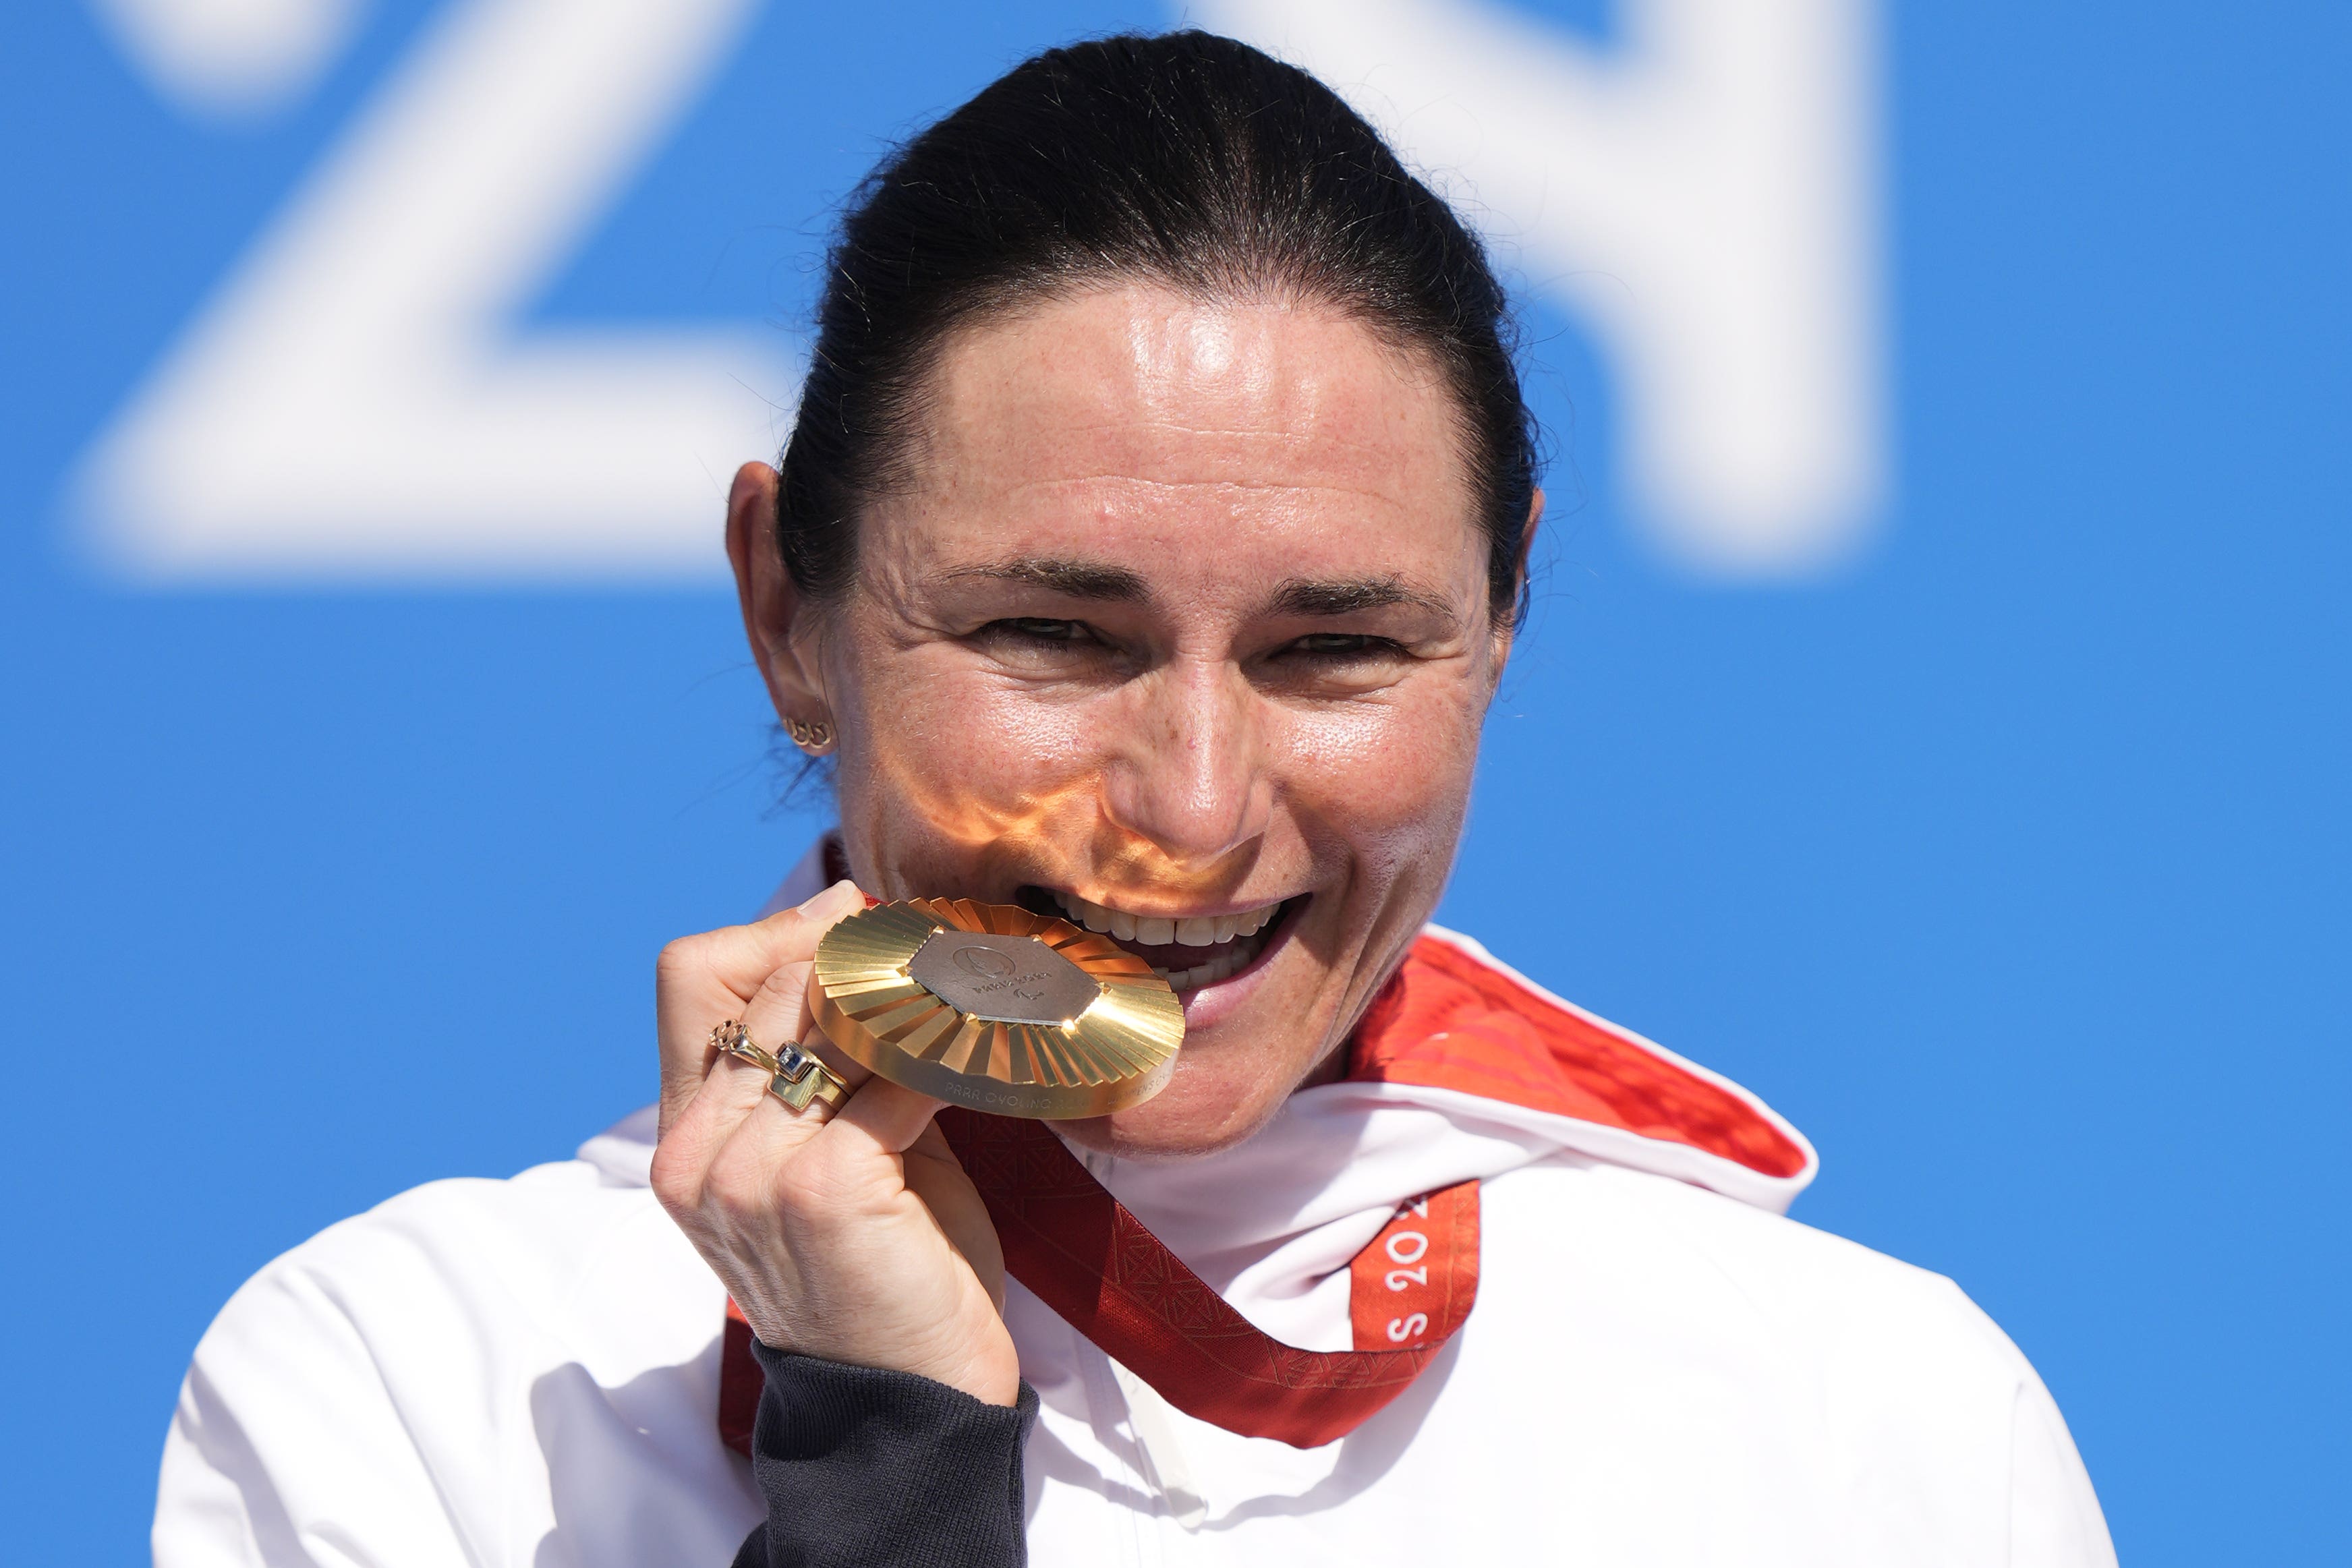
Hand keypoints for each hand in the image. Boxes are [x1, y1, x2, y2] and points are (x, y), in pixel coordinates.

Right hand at [649, 881, 1018, 1405]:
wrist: (910, 1397)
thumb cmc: (885, 1264)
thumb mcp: (829, 1146)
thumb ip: (826, 1052)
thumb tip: (846, 915)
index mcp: (685, 1137)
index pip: (691, 974)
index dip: (778, 933)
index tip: (857, 930)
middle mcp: (697, 1154)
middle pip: (773, 981)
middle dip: (863, 961)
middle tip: (944, 963)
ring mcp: (750, 1174)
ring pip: (833, 1017)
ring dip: (913, 1002)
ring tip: (972, 1003)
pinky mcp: (822, 1191)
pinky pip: (895, 1078)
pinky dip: (950, 1061)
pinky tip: (986, 1068)